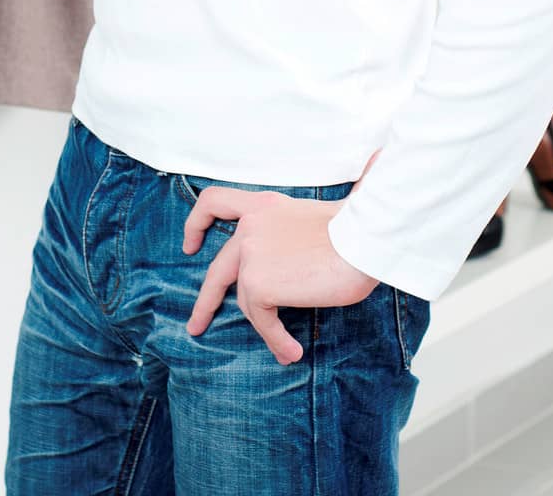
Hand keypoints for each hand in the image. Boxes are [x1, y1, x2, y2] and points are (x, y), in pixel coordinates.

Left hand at [183, 148, 381, 365]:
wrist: (362, 238)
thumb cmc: (355, 231)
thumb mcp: (315, 220)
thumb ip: (294, 233)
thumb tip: (300, 255)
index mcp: (264, 206)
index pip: (216, 202)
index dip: (197, 222)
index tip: (190, 243)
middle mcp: (251, 226)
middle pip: (218, 267)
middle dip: (206, 299)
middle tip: (197, 322)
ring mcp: (251, 254)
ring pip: (247, 300)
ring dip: (264, 328)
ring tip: (284, 350)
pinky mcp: (258, 282)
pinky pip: (263, 319)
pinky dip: (276, 338)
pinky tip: (291, 351)